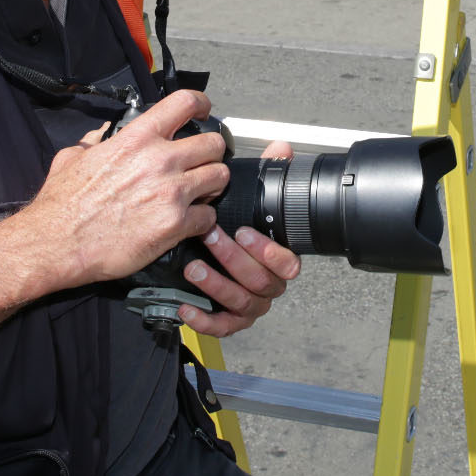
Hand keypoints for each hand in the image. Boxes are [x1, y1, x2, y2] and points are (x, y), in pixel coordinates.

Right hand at [15, 90, 230, 291]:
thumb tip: (100, 135)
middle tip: (202, 164)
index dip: (201, 105)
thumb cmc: (61, 205)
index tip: (204, 112)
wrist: (56, 244)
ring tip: (199, 194)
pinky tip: (189, 223)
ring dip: (212, 186)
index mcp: (137, 139)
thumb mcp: (72, 158)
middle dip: (211, 154)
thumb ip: (94, 142)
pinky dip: (203, 221)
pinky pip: (209, 217)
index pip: (185, 103)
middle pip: (214, 144)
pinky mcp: (176, 225)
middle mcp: (160, 160)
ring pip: (220, 177)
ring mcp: (171, 192)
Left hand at [180, 138, 301, 337]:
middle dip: (233, 259)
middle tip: (210, 237)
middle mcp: (268, 284)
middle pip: (261, 281)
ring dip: (216, 284)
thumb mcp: (248, 203)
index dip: (267, 249)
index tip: (243, 231)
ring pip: (242, 302)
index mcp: (278, 259)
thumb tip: (282, 149)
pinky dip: (204, 318)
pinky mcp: (229, 320)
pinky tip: (186, 304)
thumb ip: (267, 177)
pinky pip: (222, 326)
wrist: (208, 261)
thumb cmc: (234, 231)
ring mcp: (250, 304)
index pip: (288, 263)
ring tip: (193, 266)